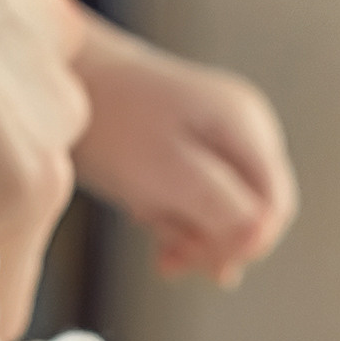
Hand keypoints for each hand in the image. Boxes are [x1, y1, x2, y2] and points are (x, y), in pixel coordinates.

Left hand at [70, 16, 296, 285]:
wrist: (64, 78)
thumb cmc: (110, 123)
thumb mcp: (168, 173)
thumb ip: (221, 207)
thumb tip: (260, 240)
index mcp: (246, 128)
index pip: (274, 210)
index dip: (242, 246)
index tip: (197, 262)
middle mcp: (245, 128)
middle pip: (254, 213)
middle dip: (212, 243)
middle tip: (168, 255)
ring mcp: (223, 135)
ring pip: (227, 211)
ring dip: (190, 233)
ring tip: (149, 224)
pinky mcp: (196, 147)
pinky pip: (203, 198)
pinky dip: (178, 219)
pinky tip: (150, 220)